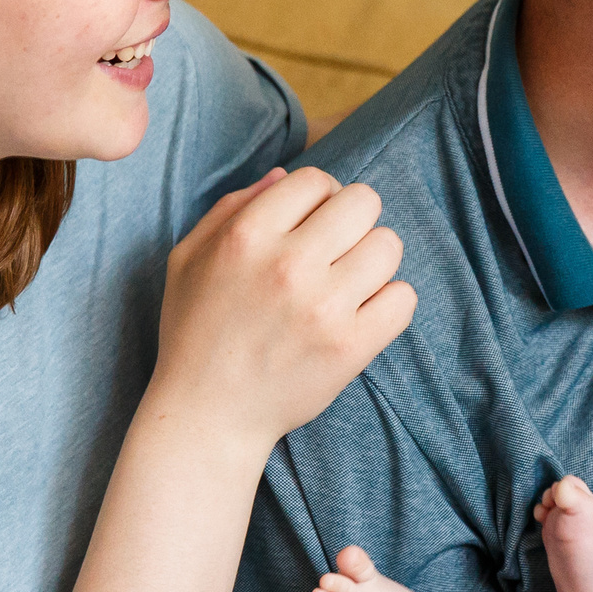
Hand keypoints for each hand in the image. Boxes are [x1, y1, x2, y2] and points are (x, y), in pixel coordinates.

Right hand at [152, 167, 416, 446]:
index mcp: (247, 235)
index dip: (317, 198)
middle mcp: (289, 265)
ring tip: (348, 283)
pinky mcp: (351, 347)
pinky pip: (404, 298)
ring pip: (389, 246)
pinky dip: (389, 303)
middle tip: (335, 251)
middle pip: (364, 202)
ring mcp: (324, 307)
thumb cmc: (195, 332)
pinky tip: (362, 313)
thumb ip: (231, 208)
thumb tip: (283, 177)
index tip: (310, 225)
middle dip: (353, 221)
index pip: (316, 180)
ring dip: (373, 260)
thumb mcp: (188, 259)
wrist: (207, 414)